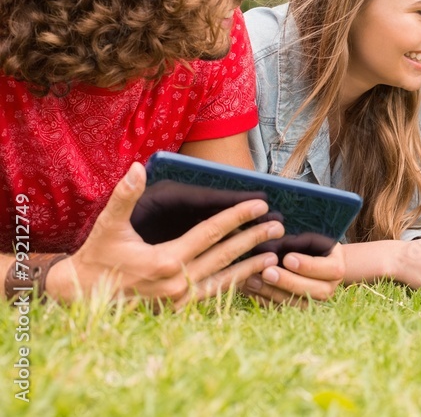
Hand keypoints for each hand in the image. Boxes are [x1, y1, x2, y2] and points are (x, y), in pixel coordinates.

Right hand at [47, 162, 282, 307]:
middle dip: (254, 239)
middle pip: (225, 256)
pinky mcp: (179, 311)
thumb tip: (138, 168)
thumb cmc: (97, 256)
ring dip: (251, 266)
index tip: (261, 204)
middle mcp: (177, 283)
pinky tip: (251, 277)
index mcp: (165, 260)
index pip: (211, 233)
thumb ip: (125, 196)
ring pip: (225, 280)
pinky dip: (235, 286)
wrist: (82, 295)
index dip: (238, 216)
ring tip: (274, 254)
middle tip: (279, 226)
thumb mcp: (109, 225)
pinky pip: (214, 296)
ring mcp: (180, 301)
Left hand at [241, 243, 346, 304]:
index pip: (329, 269)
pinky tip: (249, 290)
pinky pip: (282, 310)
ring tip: (252, 280)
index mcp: (336, 267)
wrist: (315, 261)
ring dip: (273, 293)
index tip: (287, 258)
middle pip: (314, 291)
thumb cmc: (309, 244)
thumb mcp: (310, 237)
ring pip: (297, 304)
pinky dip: (264, 301)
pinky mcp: (298, 309)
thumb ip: (298, 241)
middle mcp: (329, 288)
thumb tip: (274, 238)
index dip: (308, 265)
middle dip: (288, 282)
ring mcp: (315, 302)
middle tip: (267, 272)